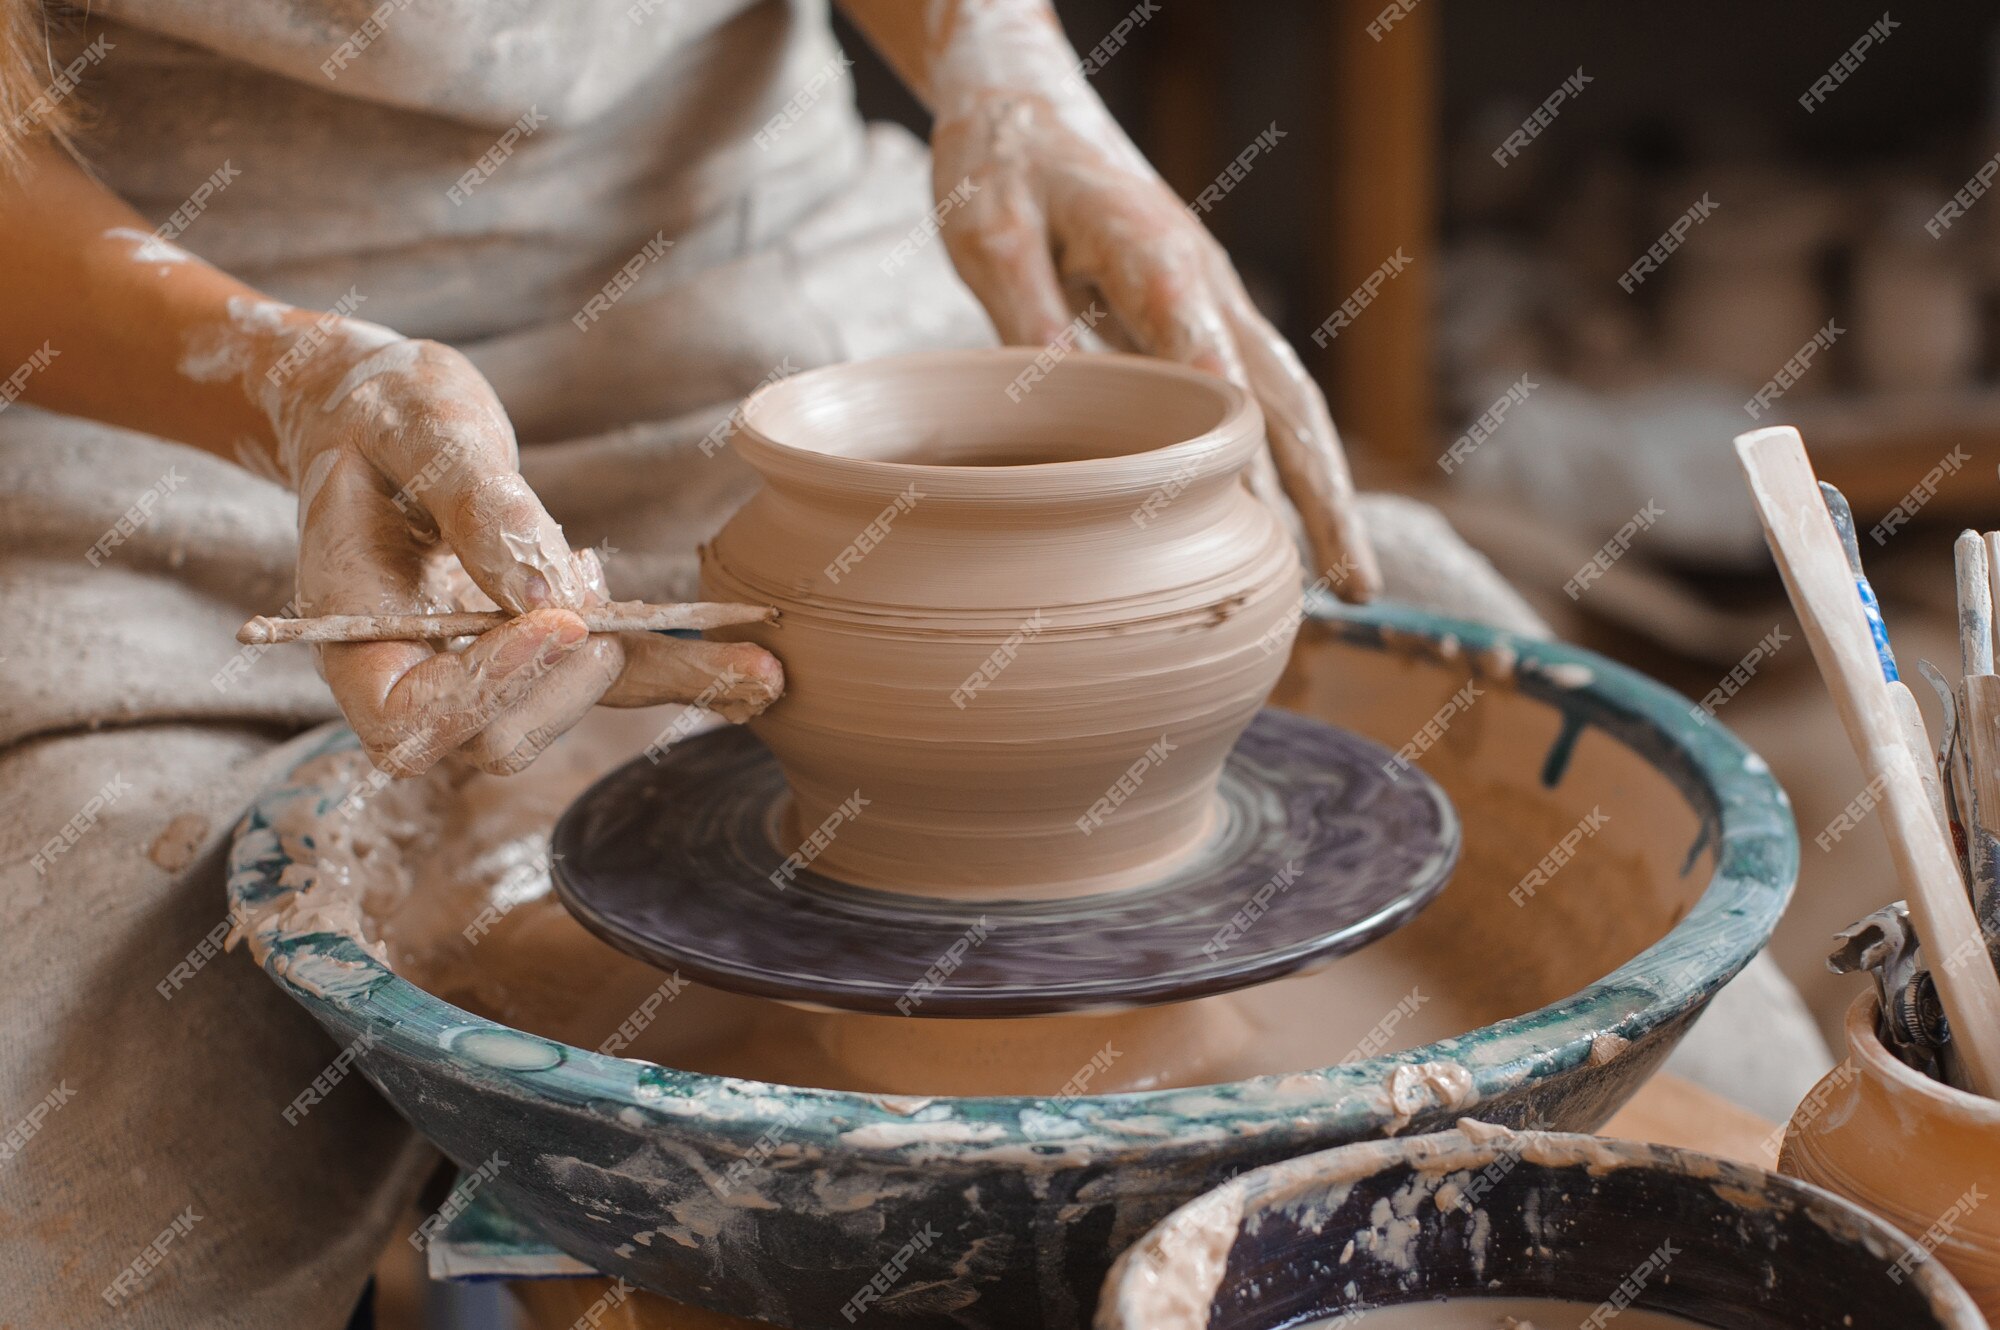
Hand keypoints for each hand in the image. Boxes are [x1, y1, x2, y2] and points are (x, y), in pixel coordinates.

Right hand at [243, 326, 781, 775]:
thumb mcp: (415, 425)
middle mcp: (410, 674)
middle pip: (494, 739)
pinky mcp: (537, 649)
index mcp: (350, 633)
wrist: (376, 416)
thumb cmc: (380, 409)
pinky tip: (753, 674)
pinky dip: (680, 675)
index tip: (561, 623)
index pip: (409, 717)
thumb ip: (472, 502)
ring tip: (745, 663)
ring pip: (569, 715)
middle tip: (614, 617)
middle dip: (572, 690)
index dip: (486, 689)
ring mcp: (475, 670)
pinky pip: (607, 677)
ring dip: (658, 690)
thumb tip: (546, 593)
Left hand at [923, 1, 1379, 596]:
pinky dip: (1282, 462)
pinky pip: (1253, 398)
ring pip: (1287, 404)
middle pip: (1288, 402)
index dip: (1238, 453)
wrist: (1024, 96)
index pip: (1213, 371)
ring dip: (1320, 490)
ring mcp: (1209, 303)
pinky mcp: (1193, 317)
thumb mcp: (989, 231)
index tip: (1260, 528)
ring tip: (1345, 581)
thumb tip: (1064, 411)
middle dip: (1326, 496)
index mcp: (1156, 259)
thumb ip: (1028, 317)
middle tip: (1353, 586)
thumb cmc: (1003, 159)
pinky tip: (1284, 526)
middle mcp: (1204, 285)